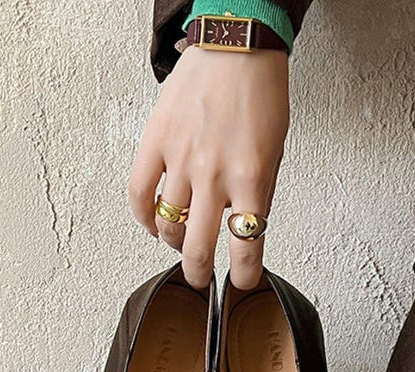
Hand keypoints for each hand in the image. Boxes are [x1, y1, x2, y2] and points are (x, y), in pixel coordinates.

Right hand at [129, 44, 289, 288]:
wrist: (235, 47)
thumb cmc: (258, 95)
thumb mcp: (275, 152)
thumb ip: (259, 195)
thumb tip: (244, 231)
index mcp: (251, 177)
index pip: (246, 244)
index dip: (244, 273)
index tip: (243, 281)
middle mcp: (214, 173)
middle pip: (197, 247)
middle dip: (199, 274)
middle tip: (201, 280)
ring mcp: (181, 159)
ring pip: (168, 225)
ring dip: (173, 244)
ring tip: (179, 243)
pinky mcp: (155, 143)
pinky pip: (139, 193)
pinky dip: (143, 217)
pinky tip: (152, 223)